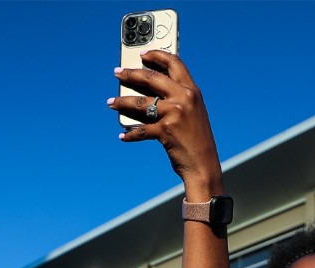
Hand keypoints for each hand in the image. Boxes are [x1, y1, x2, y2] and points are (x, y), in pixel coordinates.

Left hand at [111, 50, 220, 189]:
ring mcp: (174, 113)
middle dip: (131, 74)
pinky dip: (130, 134)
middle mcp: (184, 98)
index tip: (143, 54)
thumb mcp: (192, 113)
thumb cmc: (196, 141)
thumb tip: (149, 92)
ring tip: (111, 103)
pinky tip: (123, 136)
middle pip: (152, 78)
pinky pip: (141, 130)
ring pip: (140, 102)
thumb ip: (178, 99)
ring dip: (122, 102)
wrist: (203, 165)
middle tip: (118, 73)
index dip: (157, 55)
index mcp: (192, 91)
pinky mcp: (165, 130)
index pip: (174, 63)